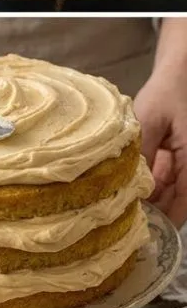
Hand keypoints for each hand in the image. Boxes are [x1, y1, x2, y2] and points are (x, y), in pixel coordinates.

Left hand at [136, 72, 186, 227]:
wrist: (178, 78)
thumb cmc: (167, 95)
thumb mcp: (149, 122)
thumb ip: (144, 154)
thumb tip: (135, 186)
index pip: (185, 199)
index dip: (169, 217)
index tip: (149, 229)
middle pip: (180, 198)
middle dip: (158, 211)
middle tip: (128, 221)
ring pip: (174, 190)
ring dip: (155, 199)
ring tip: (126, 207)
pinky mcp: (180, 157)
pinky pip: (170, 178)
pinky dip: (155, 185)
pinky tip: (134, 187)